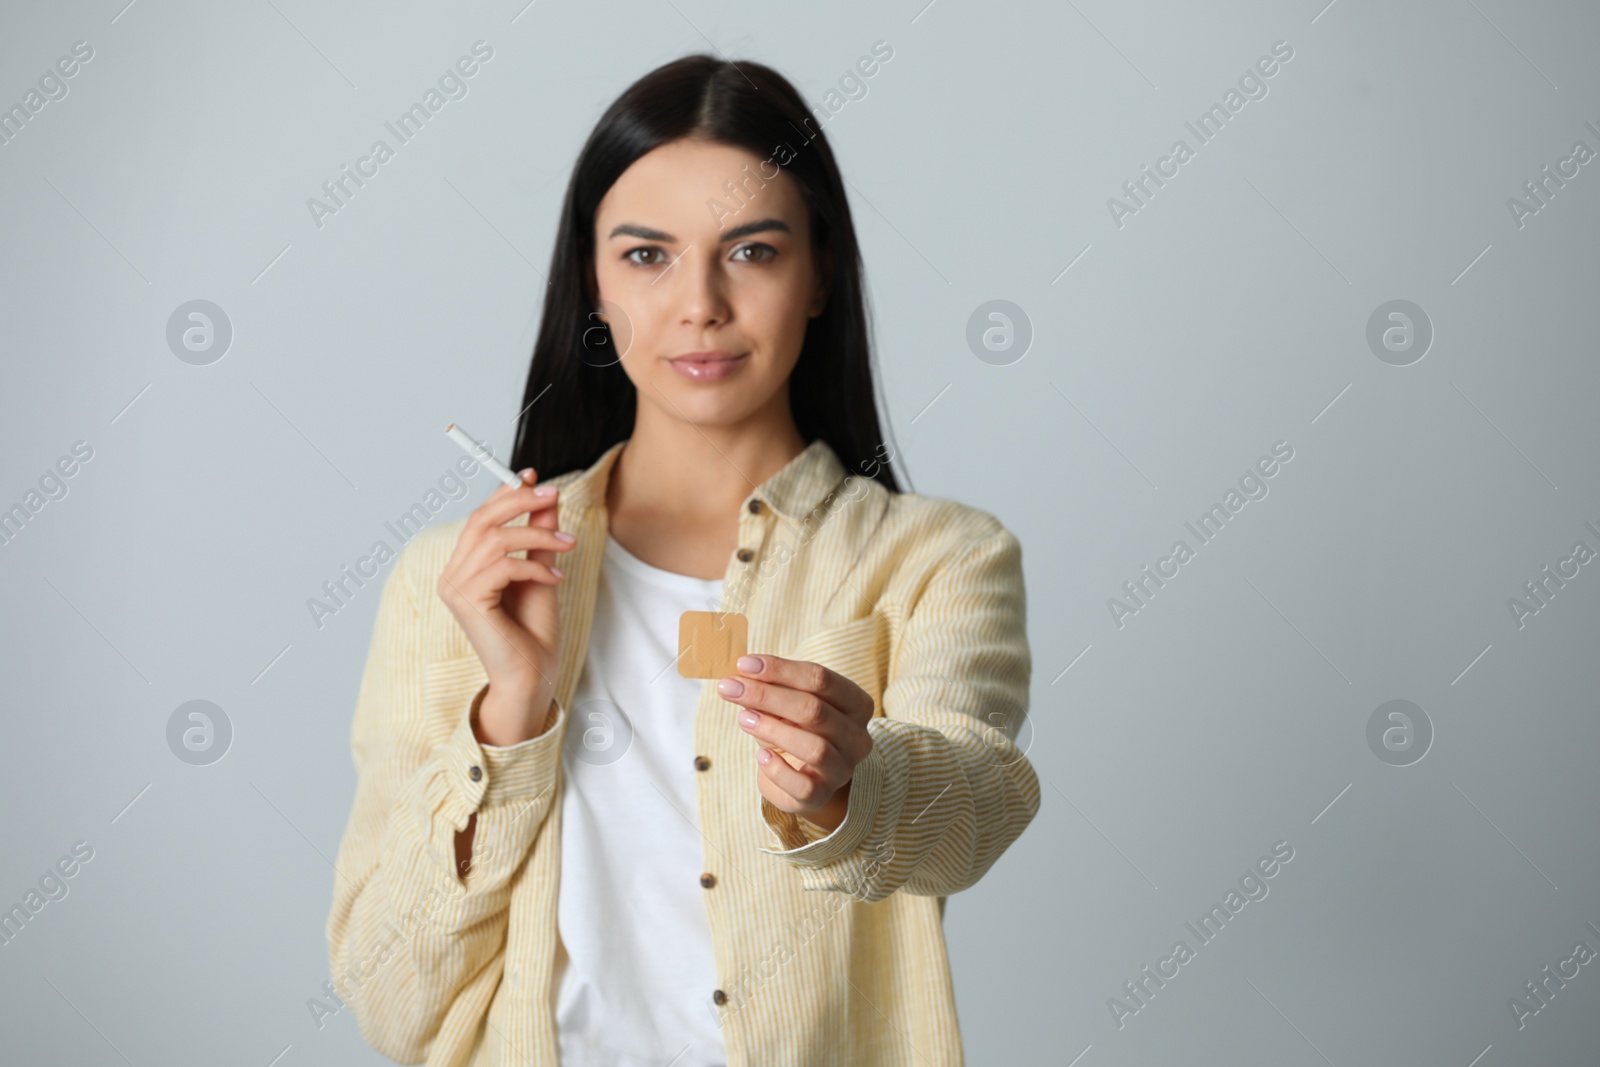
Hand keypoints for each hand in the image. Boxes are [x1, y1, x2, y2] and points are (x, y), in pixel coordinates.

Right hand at [436, 468, 576, 744]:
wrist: (532, 676)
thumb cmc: (533, 632)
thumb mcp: (541, 573)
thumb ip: (539, 538)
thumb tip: (547, 501)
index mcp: (466, 567)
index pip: (480, 518)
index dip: (504, 492)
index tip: (533, 475)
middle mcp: (453, 575)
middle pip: (481, 520)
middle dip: (519, 501)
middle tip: (553, 494)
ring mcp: (455, 588)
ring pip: (495, 540)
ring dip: (537, 536)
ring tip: (568, 544)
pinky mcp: (467, 601)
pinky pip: (503, 566)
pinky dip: (535, 566)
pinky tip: (556, 576)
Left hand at [717, 654, 874, 832]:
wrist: (803, 776)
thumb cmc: (796, 729)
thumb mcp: (787, 703)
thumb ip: (772, 687)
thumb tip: (743, 671)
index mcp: (856, 704)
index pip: (821, 679)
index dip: (781, 669)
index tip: (744, 664)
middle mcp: (857, 737)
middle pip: (815, 710)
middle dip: (767, 695)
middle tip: (731, 688)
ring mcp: (842, 769)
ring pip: (814, 748)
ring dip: (772, 729)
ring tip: (743, 719)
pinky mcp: (821, 795)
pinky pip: (802, 785)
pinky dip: (777, 769)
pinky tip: (760, 756)